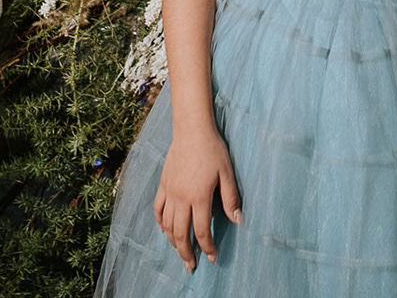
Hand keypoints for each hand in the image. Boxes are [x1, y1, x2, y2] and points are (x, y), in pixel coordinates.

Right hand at [154, 126, 241, 272]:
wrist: (192, 130)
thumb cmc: (213, 150)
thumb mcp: (227, 173)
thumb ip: (231, 198)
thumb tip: (238, 220)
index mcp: (199, 197)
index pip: (202, 230)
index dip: (207, 247)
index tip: (213, 258)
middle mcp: (181, 198)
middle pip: (181, 233)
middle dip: (186, 252)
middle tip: (191, 266)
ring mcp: (169, 192)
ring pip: (167, 225)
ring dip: (172, 242)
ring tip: (179, 252)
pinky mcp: (163, 184)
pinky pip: (157, 209)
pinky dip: (160, 223)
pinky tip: (164, 230)